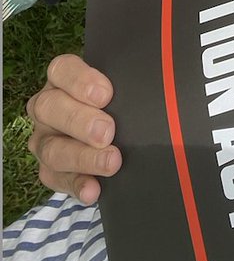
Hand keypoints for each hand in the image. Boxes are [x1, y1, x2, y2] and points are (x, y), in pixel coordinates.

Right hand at [26, 54, 121, 203]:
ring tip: (112, 162)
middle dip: (80, 121)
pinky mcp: (51, 169)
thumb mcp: (123, 82)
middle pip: (49, 108)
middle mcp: (48, 107)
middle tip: (108, 131)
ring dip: (82, 157)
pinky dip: (76, 185)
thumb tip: (160, 76)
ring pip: (51, 148)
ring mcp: (45, 139)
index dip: (80, 81)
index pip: (62, 70)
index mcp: (63, 78)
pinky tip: (94, 190)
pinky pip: (55, 179)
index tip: (106, 94)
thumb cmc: (120, 97)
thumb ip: (130, 76)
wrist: (115, 130)